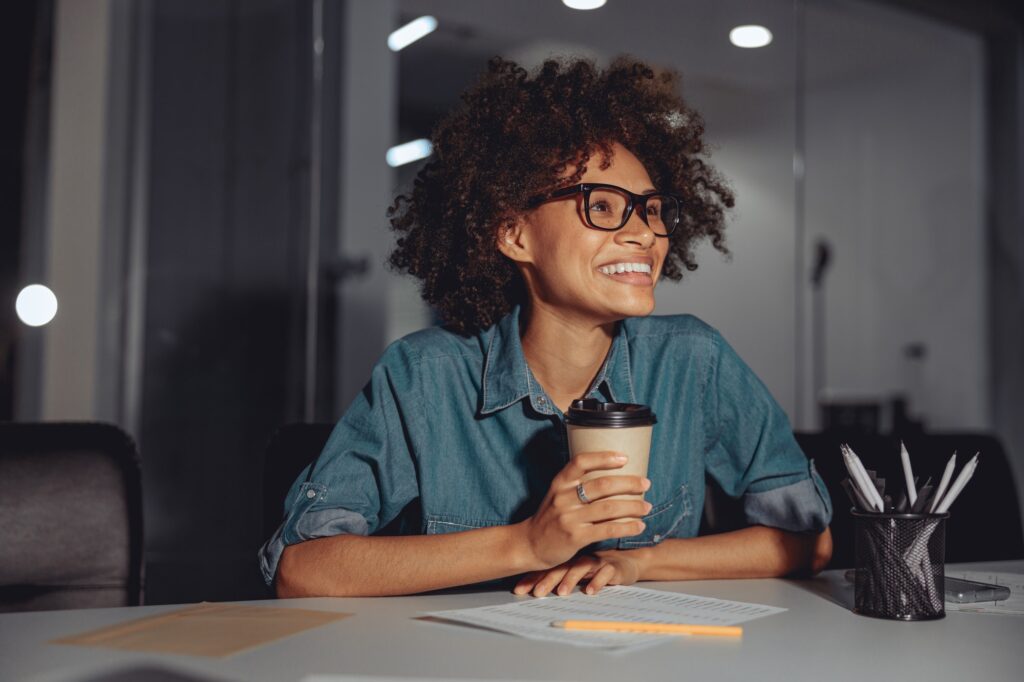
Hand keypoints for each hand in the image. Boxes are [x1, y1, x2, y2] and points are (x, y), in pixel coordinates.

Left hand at [513, 550, 643, 596]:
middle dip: (548, 580)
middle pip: (561, 566)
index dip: (533, 578)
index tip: (519, 590)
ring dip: (571, 580)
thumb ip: (558, 578)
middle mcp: (580, 557)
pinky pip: (605, 573)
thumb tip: (533, 590)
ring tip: (562, 593)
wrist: (627, 563)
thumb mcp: (576, 573)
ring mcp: (596, 560)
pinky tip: (591, 591)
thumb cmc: (597, 569)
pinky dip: (598, 581)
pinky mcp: (613, 567)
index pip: (547, 567)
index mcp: (568, 558)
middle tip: (537, 593)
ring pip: (581, 567)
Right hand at [515, 451, 650, 570]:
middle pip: (602, 485)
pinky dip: (627, 527)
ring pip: (609, 508)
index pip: (581, 462)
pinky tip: (639, 526)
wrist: (530, 544)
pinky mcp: (575, 537)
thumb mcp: (557, 495)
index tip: (624, 458)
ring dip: (633, 507)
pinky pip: (607, 529)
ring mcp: (569, 518)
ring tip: (647, 507)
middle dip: (629, 483)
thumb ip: (577, 486)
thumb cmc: (550, 517)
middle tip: (646, 484)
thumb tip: (612, 477)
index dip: (604, 457)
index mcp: (559, 483)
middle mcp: (563, 498)